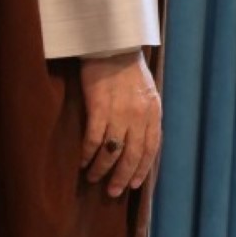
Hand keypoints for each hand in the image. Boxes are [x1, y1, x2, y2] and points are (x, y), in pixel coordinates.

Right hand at [80, 50, 161, 197]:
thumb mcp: (146, 92)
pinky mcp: (99, 106)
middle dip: (123, 177)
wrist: (112, 44)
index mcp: (153, 110)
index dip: (142, 169)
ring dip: (102, 169)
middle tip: (112, 192)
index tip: (134, 185)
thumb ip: (146, 116)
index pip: (151, 148)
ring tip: (93, 178)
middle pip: (132, 154)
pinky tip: (82, 162)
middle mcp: (139, 114)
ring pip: (112, 151)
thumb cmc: (128, 69)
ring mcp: (120, 111)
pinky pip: (94, 139)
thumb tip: (141, 142)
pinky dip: (88, 154)